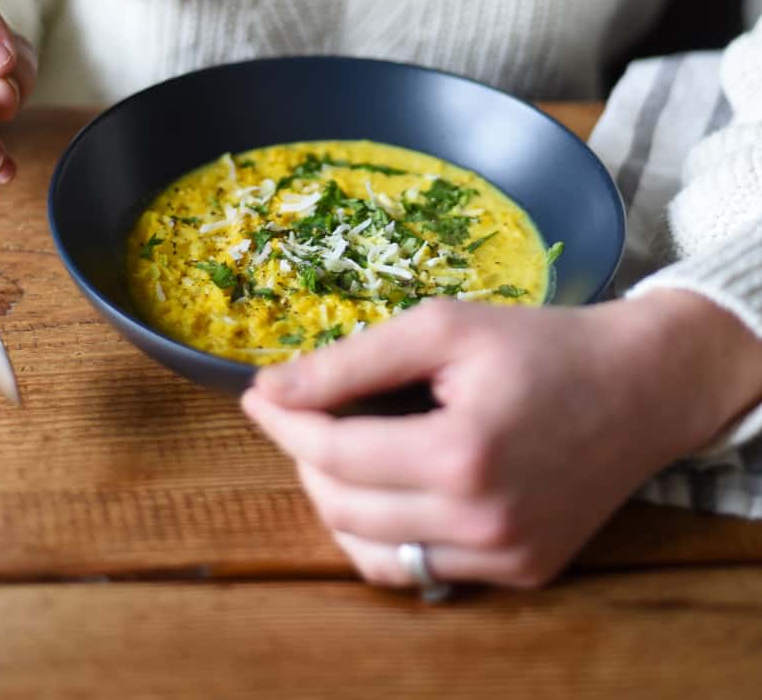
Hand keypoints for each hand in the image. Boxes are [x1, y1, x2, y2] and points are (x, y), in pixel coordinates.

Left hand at [242, 294, 740, 589]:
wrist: (639, 386)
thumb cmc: (541, 344)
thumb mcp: (445, 327)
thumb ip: (353, 360)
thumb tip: (272, 389)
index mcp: (462, 453)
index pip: (335, 452)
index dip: (286, 420)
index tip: (260, 393)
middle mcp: (483, 521)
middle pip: (343, 507)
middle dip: (305, 457)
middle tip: (302, 413)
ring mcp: (505, 558)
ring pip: (373, 553)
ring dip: (337, 503)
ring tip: (339, 452)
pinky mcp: (522, 573)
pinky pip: (422, 568)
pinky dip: (386, 535)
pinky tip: (385, 491)